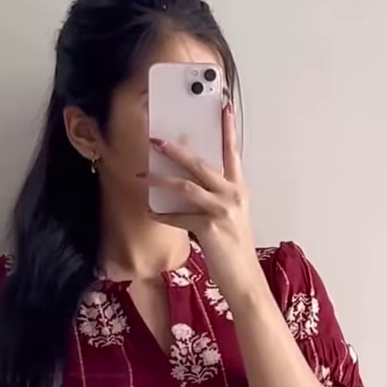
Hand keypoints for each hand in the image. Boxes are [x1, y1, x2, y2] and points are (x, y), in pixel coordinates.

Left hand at [147, 101, 262, 303]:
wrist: (244, 279)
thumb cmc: (234, 250)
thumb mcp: (231, 218)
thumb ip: (214, 199)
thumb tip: (184, 186)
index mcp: (239, 190)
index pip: (232, 153)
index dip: (228, 130)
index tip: (223, 107)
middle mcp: (233, 195)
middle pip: (201, 164)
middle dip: (177, 151)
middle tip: (157, 140)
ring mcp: (223, 211)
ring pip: (186, 187)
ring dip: (161, 180)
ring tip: (143, 175)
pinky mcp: (210, 228)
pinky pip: (179, 217)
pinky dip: (162, 216)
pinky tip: (150, 213)